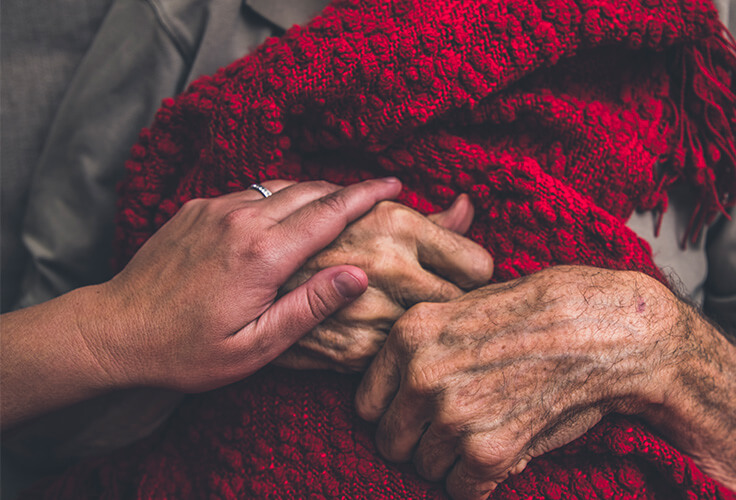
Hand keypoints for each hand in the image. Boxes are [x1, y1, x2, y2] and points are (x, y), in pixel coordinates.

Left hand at [85, 178, 401, 392]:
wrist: (113, 331)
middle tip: (373, 196)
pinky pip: (250, 192)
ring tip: (334, 207)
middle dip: (346, 190)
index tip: (395, 184)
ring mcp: (215, 208)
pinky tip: (281, 219)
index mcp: (263, 254)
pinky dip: (277, 198)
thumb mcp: (255, 345)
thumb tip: (358, 275)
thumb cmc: (186, 350)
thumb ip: (310, 307)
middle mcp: (242, 219)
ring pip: (280, 186)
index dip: (367, 194)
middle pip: (310, 190)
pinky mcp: (196, 208)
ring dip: (312, 193)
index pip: (330, 212)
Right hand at [274, 195, 493, 371]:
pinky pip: (400, 354)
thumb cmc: (323, 240)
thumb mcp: (374, 217)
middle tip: (434, 294)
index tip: (457, 273)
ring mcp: (373, 312)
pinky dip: (395, 346)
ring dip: (425, 326)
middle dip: (454, 300)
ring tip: (402, 309)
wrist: (246, 279)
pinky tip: (377, 328)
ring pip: (434, 333)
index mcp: (399, 225)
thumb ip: (429, 220)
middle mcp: (390, 267)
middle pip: (462, 303)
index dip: (469, 271)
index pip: (479, 266)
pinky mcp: (355, 350)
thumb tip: (468, 207)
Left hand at [355, 266, 681, 499]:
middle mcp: (421, 376)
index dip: (394, 412)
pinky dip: (480, 481)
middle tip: (456, 427)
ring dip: (452, 461)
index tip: (418, 413)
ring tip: (487, 432)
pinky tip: (503, 451)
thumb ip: (426, 343)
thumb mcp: (467, 304)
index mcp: (410, 335)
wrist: (601, 329)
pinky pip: (462, 490)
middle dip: (420, 440)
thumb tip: (400, 386)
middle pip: (391, 441)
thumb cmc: (542, 311)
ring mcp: (452, 416)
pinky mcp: (487, 452)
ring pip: (425, 468)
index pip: (366, 404)